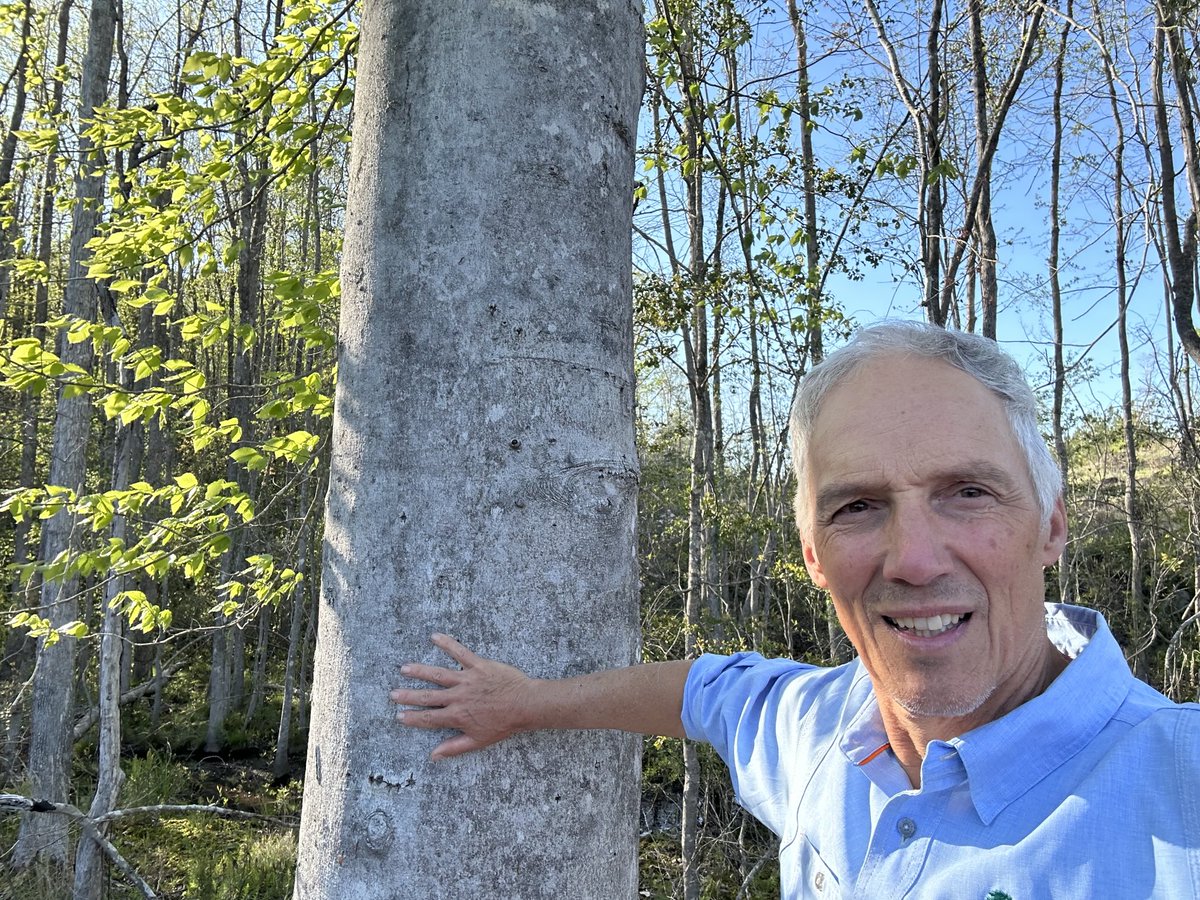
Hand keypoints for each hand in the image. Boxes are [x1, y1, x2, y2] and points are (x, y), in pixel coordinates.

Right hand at [389, 633, 532, 758]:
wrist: (524, 705)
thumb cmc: (504, 724)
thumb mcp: (478, 741)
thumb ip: (454, 747)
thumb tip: (433, 756)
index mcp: (457, 716)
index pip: (429, 718)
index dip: (413, 718)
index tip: (400, 716)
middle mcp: (458, 697)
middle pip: (428, 696)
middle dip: (409, 696)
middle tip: (393, 694)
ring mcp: (466, 679)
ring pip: (438, 674)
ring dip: (420, 671)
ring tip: (405, 669)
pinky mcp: (478, 665)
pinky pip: (460, 652)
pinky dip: (447, 643)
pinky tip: (435, 636)